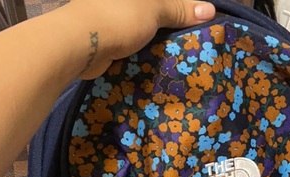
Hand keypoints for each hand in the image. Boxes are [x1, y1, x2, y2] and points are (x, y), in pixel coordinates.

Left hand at [60, 0, 215, 78]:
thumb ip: (180, 10)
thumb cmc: (119, 17)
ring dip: (158, 38)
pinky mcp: (107, 34)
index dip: (182, 5)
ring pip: (143, 25)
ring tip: (179, 51)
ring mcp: (112, 14)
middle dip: (171, 21)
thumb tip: (209, 10)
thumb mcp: (155, 9)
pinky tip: (158, 59)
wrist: (80, 45)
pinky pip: (132, 40)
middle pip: (154, 8)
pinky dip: (143, 48)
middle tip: (193, 36)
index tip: (198, 18)